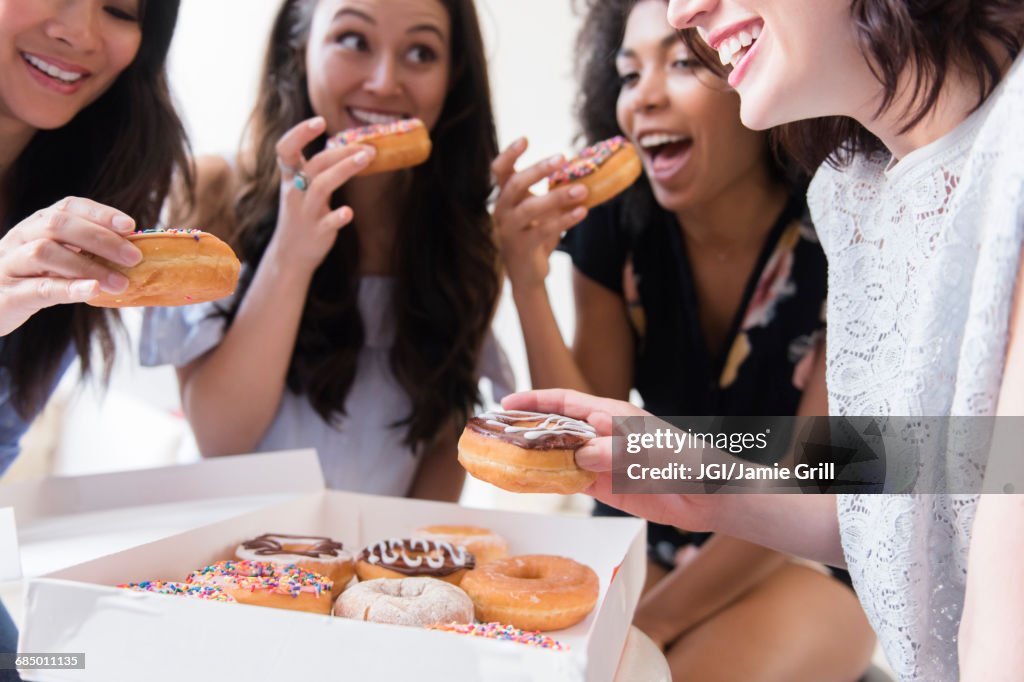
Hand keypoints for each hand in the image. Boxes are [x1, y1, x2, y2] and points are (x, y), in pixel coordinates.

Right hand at [0, 196, 141, 335]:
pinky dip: (69, 287)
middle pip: (57, 226)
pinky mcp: (8, 294)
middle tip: (134, 257)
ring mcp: (10, 265)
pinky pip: (39, 287)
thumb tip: (132, 251)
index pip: (67, 207)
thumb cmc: (29, 279)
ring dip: (88, 266)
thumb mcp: (55, 260)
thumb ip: (84, 252)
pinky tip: (94, 290)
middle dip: (100, 239)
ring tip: (120, 282)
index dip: (99, 213)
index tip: (130, 226)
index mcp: (35, 225)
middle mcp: (20, 238)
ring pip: (45, 253)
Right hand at [268, 116, 375, 273]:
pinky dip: (338, 216)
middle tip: (367, 146)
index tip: (320, 121)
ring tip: (367, 159)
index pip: (285, 149)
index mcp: (290, 177)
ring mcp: (305, 212)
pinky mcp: (317, 232)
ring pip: (321, 187)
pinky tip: (349, 212)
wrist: (290, 254)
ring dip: (344, 170)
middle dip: (340, 152)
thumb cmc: (302, 214)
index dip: (299, 133)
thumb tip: (347, 144)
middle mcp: (295, 192)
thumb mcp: (301, 188)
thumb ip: (318, 167)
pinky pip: (327, 222)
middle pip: (314, 165)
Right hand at [492, 137, 588, 290]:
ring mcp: (509, 229)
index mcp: (505, 197)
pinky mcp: (522, 247)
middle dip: (538, 169)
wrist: (528, 275)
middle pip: (515, 184)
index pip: (499, 170)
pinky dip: (565, 220)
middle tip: (562, 157)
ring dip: (558, 196)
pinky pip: (543, 230)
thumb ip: (553, 191)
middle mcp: (502, 210)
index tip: (526, 139)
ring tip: (582, 190)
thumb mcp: (542, 210)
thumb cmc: (536, 235)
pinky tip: (582, 211)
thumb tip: (583, 170)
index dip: (509, 154)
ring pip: (530, 208)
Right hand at [502, 388, 718, 531]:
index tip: (506, 403)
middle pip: (554, 428)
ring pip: (557, 456)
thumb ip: (614, 451)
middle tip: (492, 435)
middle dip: (524, 429)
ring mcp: (601, 461)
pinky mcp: (605, 486)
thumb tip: (579, 455)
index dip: (535, 401)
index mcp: (611, 415)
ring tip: (501, 461)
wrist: (708, 495)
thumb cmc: (686, 461)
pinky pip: (570, 482)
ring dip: (532, 458)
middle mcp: (601, 435)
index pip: (565, 402)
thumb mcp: (650, 451)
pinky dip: (549, 483)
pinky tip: (530, 486)